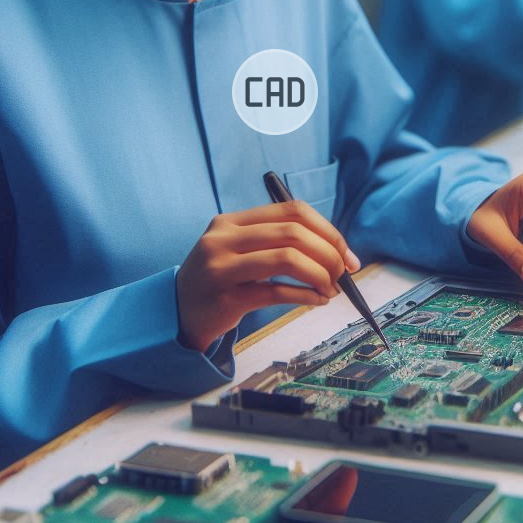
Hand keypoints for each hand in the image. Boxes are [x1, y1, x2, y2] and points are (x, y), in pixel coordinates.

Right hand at [176, 201, 359, 352]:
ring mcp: (222, 267)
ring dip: (319, 274)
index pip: (292, 210)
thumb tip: (334, 249)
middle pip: (293, 233)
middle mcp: (223, 238)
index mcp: (231, 221)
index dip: (327, 229)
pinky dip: (305, 296)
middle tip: (343, 273)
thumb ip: (276, 241)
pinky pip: (275, 292)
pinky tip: (317, 300)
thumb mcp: (238, 249)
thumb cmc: (219, 279)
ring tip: (331, 288)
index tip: (346, 252)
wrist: (177, 312)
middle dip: (328, 253)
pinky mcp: (225, 298)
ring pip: (286, 259)